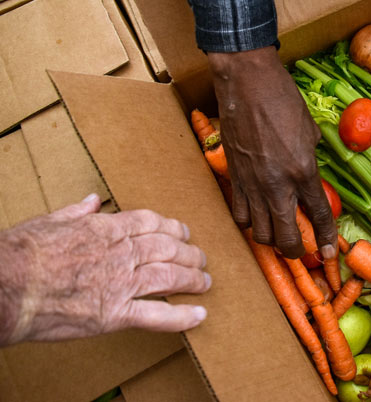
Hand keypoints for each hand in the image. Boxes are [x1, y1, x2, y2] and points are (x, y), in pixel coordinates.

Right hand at [0, 194, 209, 346]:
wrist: (6, 287)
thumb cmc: (21, 254)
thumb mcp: (49, 221)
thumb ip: (76, 211)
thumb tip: (91, 199)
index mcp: (106, 229)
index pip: (151, 224)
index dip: (172, 227)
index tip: (183, 231)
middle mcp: (121, 253)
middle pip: (167, 249)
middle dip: (189, 253)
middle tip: (202, 258)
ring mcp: (121, 284)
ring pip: (169, 277)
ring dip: (192, 279)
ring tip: (205, 282)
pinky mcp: (114, 314)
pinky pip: (156, 315)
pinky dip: (180, 316)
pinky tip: (198, 316)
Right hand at [208, 46, 337, 259]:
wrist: (247, 82)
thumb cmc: (283, 99)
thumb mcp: (310, 130)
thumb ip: (311, 159)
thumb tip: (308, 177)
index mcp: (303, 170)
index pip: (319, 216)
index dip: (326, 239)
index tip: (328, 253)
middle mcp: (277, 184)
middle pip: (285, 238)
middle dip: (295, 251)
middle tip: (300, 249)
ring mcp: (251, 184)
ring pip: (259, 233)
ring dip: (271, 239)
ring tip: (278, 231)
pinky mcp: (233, 178)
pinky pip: (239, 215)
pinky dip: (249, 222)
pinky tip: (255, 214)